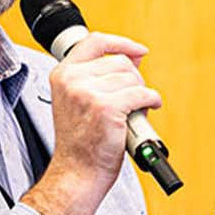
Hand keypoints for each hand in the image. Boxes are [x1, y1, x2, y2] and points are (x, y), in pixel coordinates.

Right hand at [21, 33, 162, 214]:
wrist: (77, 172)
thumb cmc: (81, 142)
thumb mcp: (77, 100)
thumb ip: (97, 77)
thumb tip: (133, 58)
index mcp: (62, 75)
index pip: (95, 42)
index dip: (121, 43)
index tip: (138, 50)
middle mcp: (72, 80)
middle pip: (120, 62)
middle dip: (133, 79)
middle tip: (132, 100)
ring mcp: (88, 93)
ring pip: (133, 78)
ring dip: (141, 93)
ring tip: (134, 111)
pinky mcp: (107, 108)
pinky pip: (142, 94)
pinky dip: (151, 101)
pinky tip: (148, 109)